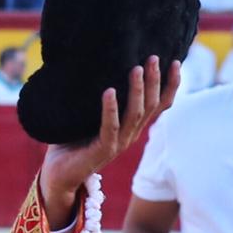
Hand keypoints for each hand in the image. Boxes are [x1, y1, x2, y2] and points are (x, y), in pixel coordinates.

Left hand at [40, 56, 178, 229]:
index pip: (159, 105)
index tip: (174, 62)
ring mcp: (118, 143)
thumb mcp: (89, 115)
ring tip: (135, 69)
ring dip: (137, 91)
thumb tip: (94, 63)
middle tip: (153, 58)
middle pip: (151, 106)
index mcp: (132, 126)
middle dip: (155, 81)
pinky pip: (110, 127)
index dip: (170, 85)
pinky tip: (109, 92)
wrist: (57, 174)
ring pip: (135, 114)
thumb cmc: (72, 141)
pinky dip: (110, 109)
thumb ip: (97, 96)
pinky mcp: (102, 150)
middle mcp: (130, 134)